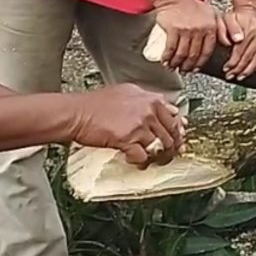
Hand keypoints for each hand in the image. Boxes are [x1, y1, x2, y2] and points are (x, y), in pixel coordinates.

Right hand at [69, 83, 185, 167]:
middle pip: (171, 134)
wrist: (77, 113)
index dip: (178, 131)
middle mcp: (149, 111)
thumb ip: (148, 101)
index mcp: (151, 99)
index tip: (178, 139)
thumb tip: (168, 110)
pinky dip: (141, 162)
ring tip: (152, 161)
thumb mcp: (128, 93)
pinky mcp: (128, 139)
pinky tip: (136, 161)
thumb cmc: (96, 104)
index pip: (175, 117)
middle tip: (168, 155)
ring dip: (157, 157)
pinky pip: (143, 157)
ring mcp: (139, 125)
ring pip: (160, 147)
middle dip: (171, 147)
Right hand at [154, 0, 222, 72]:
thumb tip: (232, 42)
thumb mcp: (214, 15)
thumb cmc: (193, 6)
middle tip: (184, 70)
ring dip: (177, 63)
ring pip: (182, 54)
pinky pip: (171, 48)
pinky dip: (168, 57)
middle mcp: (200, 30)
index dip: (201, 63)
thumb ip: (224, 28)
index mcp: (211, 28)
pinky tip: (166, 61)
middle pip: (194, 55)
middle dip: (188, 66)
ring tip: (174, 67)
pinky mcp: (173, 29)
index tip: (196, 69)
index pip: (208, 51)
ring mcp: (186, 30)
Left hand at [220, 7, 255, 80]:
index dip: (233, 62)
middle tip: (231, 76)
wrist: (250, 12)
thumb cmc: (238, 17)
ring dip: (249, 70)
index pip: (240, 51)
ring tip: (241, 76)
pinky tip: (255, 70)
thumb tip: (237, 39)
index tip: (226, 69)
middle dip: (239, 69)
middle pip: (249, 57)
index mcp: (250, 29)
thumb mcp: (228, 19)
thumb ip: (229, 29)